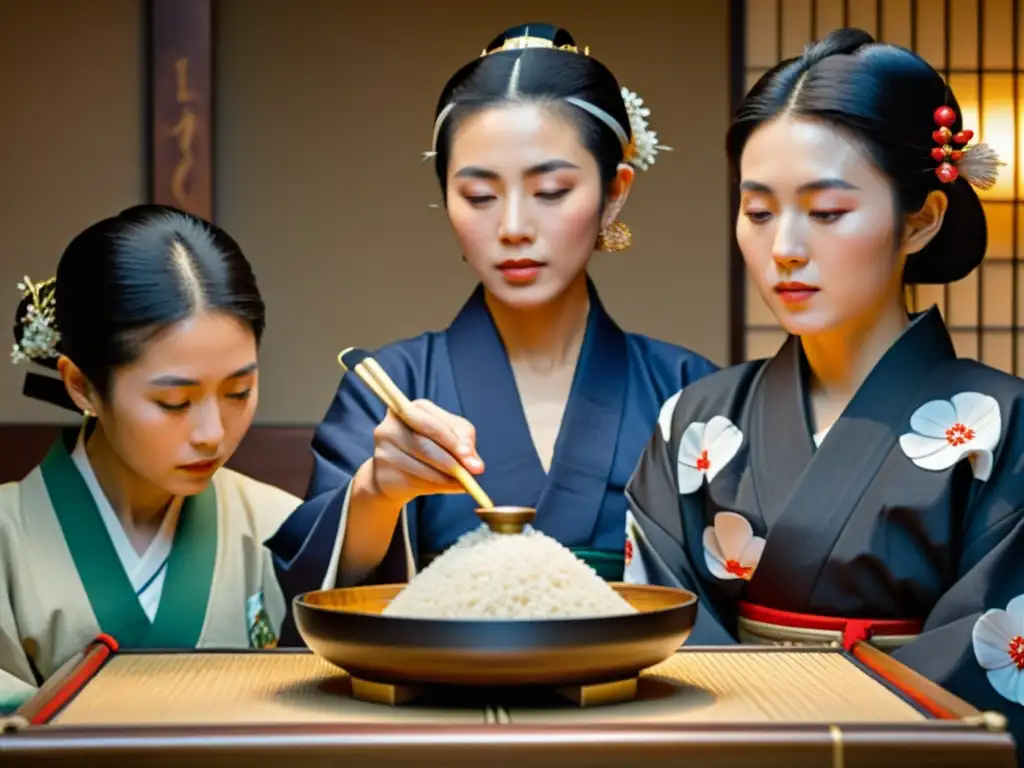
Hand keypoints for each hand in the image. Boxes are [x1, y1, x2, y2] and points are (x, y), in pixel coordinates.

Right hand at [366, 399, 483, 506]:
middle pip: (424, 444)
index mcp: (409, 409)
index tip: (473, 460)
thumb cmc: (427, 446)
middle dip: (452, 461)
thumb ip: (464, 441)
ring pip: (421, 466)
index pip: (432, 424)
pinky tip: (446, 487)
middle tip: (472, 474)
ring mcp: (383, 450)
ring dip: (447, 478)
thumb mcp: (450, 435)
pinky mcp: (382, 473)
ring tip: (463, 483)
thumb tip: (474, 463)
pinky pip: (414, 482)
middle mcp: (391, 426)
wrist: (396, 473)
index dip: (454, 442)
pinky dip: (436, 487)